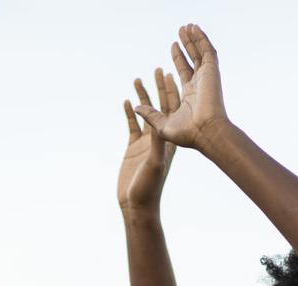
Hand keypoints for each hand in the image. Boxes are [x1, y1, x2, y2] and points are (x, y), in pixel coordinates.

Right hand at [118, 70, 177, 213]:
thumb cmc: (149, 188)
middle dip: (159, 88)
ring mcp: (145, 142)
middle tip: (158, 69)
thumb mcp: (154, 164)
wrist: (137, 205)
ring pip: (145, 113)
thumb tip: (158, 125)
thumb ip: (156, 145)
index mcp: (168, 140)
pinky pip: (132, 125)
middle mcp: (159, 138)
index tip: (169, 74)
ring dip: (143, 96)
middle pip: (160, 107)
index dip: (170, 92)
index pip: (171, 111)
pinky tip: (126, 100)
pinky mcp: (133, 148)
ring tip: (138, 78)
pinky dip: (130, 112)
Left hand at [132, 24, 229, 151]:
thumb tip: (137, 108)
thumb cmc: (187, 135)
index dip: (179, 58)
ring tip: (186, 26)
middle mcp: (199, 85)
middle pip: (192, 60)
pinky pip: (207, 51)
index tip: (173, 46)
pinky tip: (194, 29)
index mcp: (190, 96)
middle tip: (180, 31)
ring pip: (200, 53)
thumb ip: (150, 115)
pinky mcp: (212, 72)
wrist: (205, 133)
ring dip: (193, 39)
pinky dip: (202, 39)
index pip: (184, 72)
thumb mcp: (162, 125)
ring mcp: (207, 78)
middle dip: (186, 46)